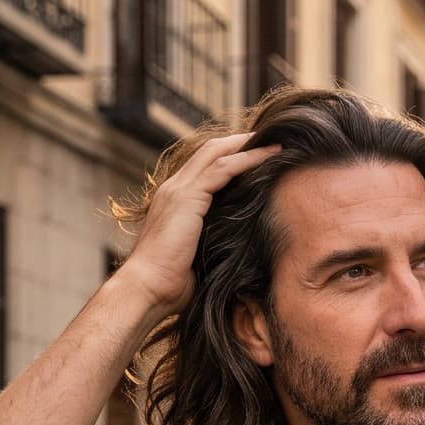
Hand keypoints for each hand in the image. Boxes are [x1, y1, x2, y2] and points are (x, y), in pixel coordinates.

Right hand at [118, 132, 280, 312]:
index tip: (258, 153)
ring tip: (276, 143)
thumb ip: (212, 237)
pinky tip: (270, 156)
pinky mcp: (188, 198)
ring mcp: (179, 191)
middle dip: (240, 141)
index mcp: (174, 199)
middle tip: (270, 138)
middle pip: (209, 151)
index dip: (229, 155)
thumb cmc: (173, 280)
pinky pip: (223, 170)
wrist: (149, 287)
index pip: (203, 165)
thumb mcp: (197, 251)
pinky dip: (248, 160)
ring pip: (217, 154)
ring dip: (248, 146)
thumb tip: (238, 243)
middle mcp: (174, 188)